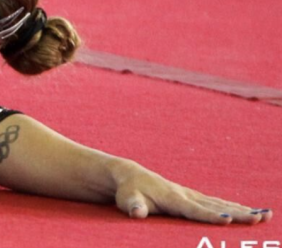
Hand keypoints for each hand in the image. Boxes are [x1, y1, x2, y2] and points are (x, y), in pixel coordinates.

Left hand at [112, 160, 272, 224]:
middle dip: (239, 213)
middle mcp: (185, 195)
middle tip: (261, 218)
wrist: (130, 176)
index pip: (194, 210)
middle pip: (215, 207)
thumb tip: (136, 213)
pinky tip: (250, 211)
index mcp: (172, 198)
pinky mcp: (193, 197)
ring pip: (221, 204)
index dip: (210, 216)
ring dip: (244, 210)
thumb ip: (133, 207)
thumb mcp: (127, 200)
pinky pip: (217, 203)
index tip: (228, 219)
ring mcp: (191, 195)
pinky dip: (235, 207)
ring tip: (266, 215)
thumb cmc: (129, 191)